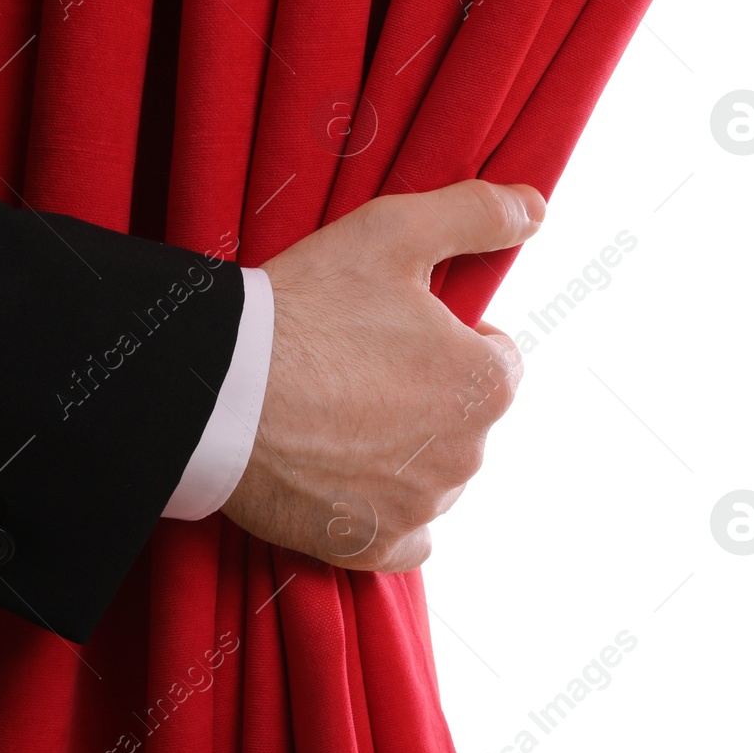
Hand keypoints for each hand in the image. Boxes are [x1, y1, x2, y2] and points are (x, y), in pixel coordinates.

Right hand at [221, 180, 544, 571]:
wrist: (217, 390)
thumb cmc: (308, 307)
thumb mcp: (395, 232)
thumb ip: (476, 214)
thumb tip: (536, 206)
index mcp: (487, 383)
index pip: (496, 359)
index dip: (448, 337)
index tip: (394, 329)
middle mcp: (468, 454)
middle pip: (461, 419)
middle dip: (425, 395)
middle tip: (355, 368)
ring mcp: (420, 506)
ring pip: (431, 474)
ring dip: (401, 452)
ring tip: (334, 416)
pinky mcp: (371, 546)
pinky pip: (404, 536)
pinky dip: (383, 514)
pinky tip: (347, 481)